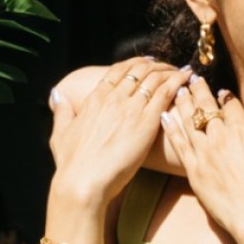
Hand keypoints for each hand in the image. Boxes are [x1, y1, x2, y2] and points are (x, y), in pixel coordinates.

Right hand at [48, 57, 186, 205]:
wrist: (84, 181)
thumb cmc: (72, 163)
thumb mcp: (61, 132)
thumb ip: (62, 111)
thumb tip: (57, 95)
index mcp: (95, 99)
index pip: (118, 71)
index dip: (134, 64)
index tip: (147, 62)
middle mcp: (114, 98)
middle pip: (139, 71)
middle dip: (156, 65)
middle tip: (168, 67)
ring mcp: (131, 108)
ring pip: (154, 78)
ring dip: (170, 71)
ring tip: (181, 72)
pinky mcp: (147, 122)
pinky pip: (165, 93)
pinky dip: (177, 82)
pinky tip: (186, 79)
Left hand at [160, 77, 243, 238]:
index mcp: (243, 130)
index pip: (231, 105)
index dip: (226, 96)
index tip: (222, 91)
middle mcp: (220, 137)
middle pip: (206, 108)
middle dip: (199, 90)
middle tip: (192, 78)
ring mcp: (205, 153)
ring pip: (189, 121)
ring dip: (183, 104)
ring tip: (179, 91)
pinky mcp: (194, 170)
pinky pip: (179, 144)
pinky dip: (171, 128)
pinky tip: (165, 116)